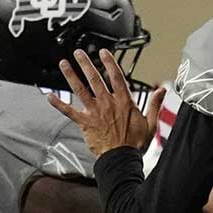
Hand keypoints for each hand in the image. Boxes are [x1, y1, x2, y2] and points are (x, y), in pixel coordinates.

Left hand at [48, 49, 166, 157]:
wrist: (121, 159)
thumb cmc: (136, 144)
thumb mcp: (151, 123)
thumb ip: (155, 104)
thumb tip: (162, 90)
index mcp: (124, 102)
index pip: (116, 77)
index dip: (109, 62)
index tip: (103, 52)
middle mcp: (108, 103)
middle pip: (95, 79)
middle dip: (86, 64)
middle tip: (79, 53)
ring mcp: (95, 112)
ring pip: (80, 90)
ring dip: (71, 75)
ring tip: (63, 63)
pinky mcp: (85, 123)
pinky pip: (69, 112)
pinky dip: (58, 104)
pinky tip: (49, 96)